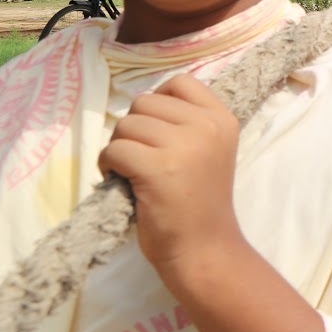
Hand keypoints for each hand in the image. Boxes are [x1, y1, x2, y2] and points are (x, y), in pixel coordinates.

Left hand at [99, 75, 244, 272]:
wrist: (204, 248)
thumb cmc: (200, 201)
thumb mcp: (209, 150)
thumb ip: (187, 123)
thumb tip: (142, 108)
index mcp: (222, 119)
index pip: (180, 83)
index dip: (159, 103)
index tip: (159, 133)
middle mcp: (207, 126)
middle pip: (145, 102)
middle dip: (135, 129)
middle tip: (144, 158)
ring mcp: (183, 145)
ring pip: (126, 124)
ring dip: (120, 147)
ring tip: (133, 171)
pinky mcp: (157, 168)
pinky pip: (114, 149)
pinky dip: (108, 165)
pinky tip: (122, 181)